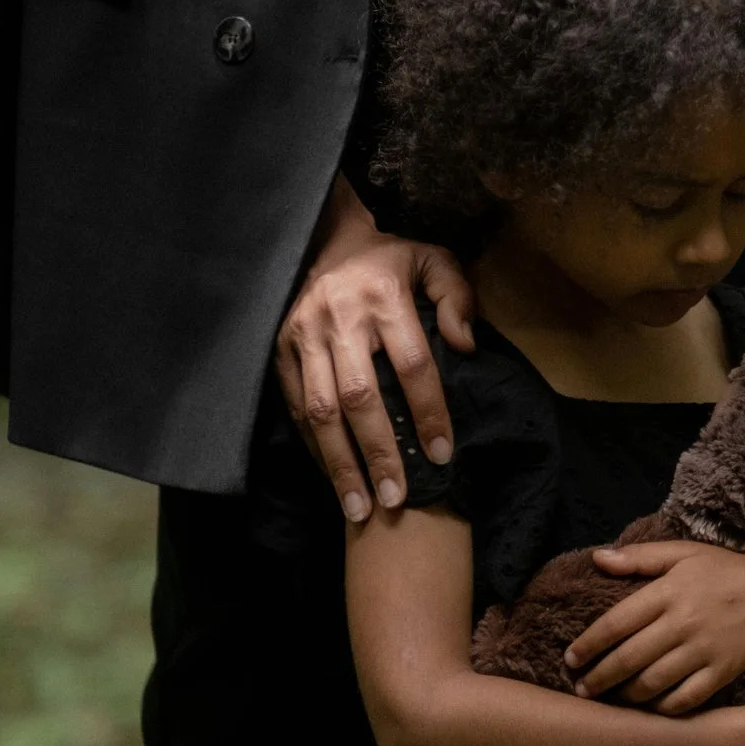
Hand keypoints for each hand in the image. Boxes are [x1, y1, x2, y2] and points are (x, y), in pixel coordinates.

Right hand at [277, 176, 474, 521]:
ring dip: (340, 463)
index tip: (442, 454)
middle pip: (361, 398)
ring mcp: (303, 336)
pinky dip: (313, 446)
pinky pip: (295, 406)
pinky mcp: (279, 349)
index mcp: (384, 297)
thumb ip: (457, 297)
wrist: (325, 237)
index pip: (412, 365)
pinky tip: (332, 477)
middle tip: (396, 499)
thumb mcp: (433, 259)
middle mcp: (340, 319)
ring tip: (359, 508)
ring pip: (320, 410)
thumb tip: (465, 346)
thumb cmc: (390, 258)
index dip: (428, 412)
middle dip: (379, 453)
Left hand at [569, 541, 744, 714]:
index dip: (589, 644)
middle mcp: (681, 623)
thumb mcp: (683, 553)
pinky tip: (649, 708)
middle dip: (598, 678)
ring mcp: (702, 651)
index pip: (615, 623)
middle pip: (628, 658)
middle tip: (581, 689)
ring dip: (624, 696)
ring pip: (652, 683)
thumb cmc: (725, 572)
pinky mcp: (721, 673)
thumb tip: (597, 558)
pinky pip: (684, 698)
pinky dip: (662, 708)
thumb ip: (640, 557)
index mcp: (667, 592)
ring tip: (609, 700)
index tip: (570, 659)